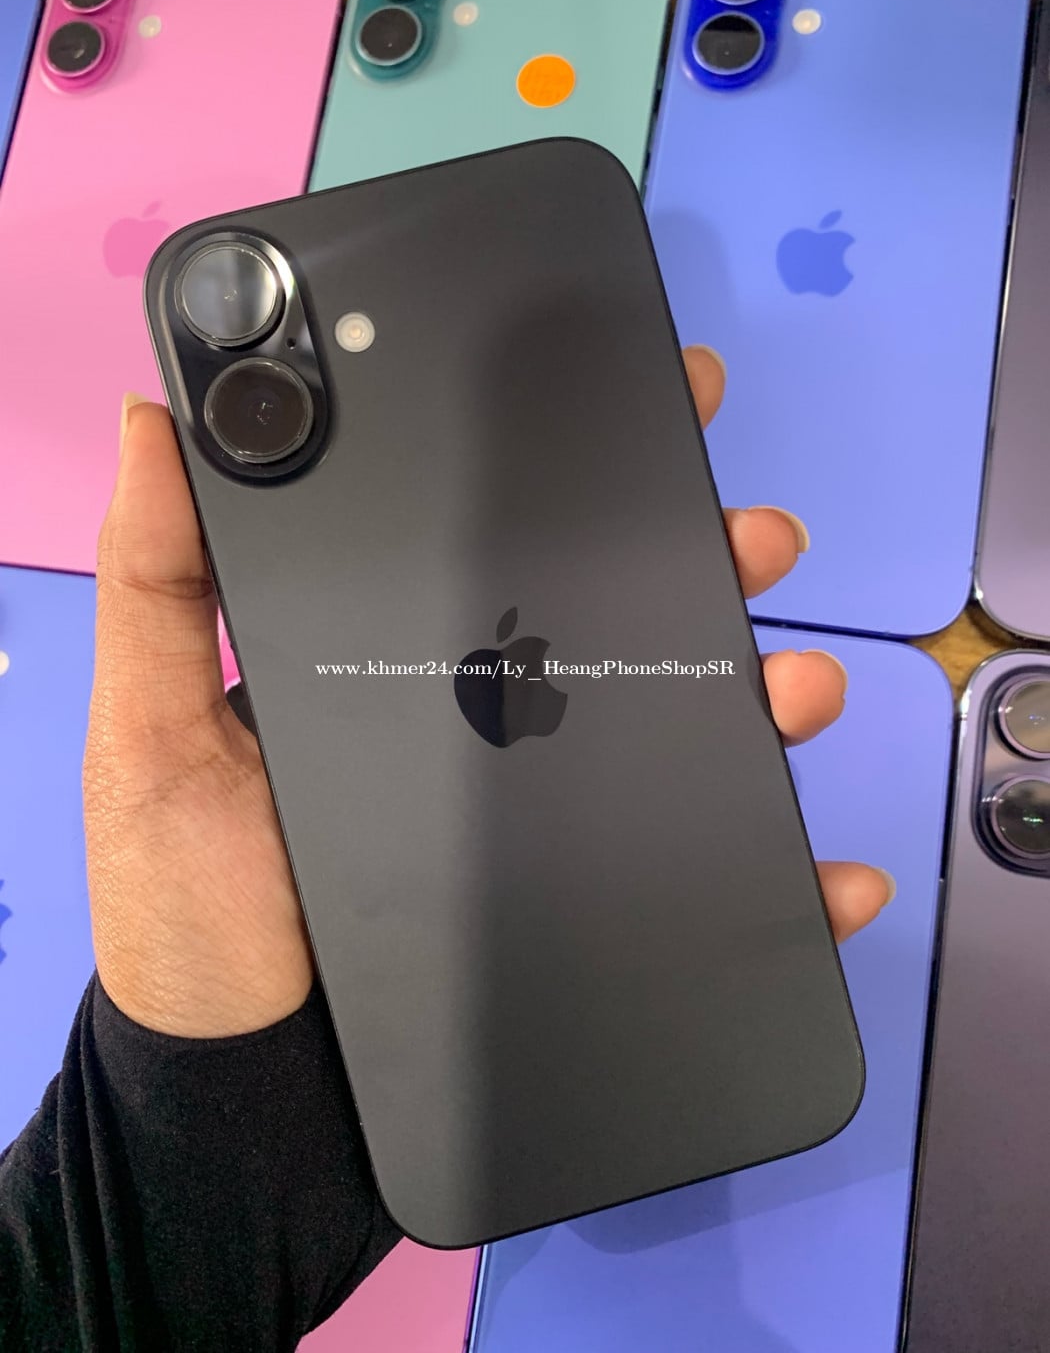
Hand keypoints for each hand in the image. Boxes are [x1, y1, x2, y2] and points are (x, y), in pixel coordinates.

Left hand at [84, 356, 891, 1039]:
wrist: (257, 1105)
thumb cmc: (198, 912)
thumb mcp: (154, 734)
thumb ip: (158, 585)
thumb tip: (152, 416)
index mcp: (406, 668)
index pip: (505, 549)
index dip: (577, 472)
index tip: (646, 398)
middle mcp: (493, 729)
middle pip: (618, 626)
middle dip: (702, 565)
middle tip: (754, 534)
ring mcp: (552, 826)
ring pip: (683, 737)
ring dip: (766, 700)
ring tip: (795, 688)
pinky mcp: (590, 918)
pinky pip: (706, 887)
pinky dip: (786, 883)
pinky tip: (830, 876)